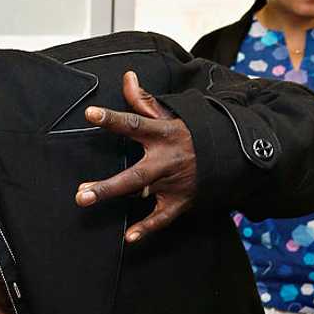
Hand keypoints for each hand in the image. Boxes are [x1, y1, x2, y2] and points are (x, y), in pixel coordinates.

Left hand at [76, 71, 196, 243]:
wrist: (232, 154)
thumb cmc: (191, 133)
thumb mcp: (171, 114)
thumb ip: (144, 100)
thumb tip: (127, 76)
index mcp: (163, 134)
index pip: (133, 123)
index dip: (112, 118)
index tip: (90, 113)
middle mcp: (166, 159)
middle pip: (134, 174)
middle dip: (107, 185)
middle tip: (81, 192)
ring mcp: (172, 182)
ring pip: (141, 192)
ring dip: (115, 195)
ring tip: (87, 199)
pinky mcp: (180, 200)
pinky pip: (162, 217)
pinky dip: (147, 228)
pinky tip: (130, 237)